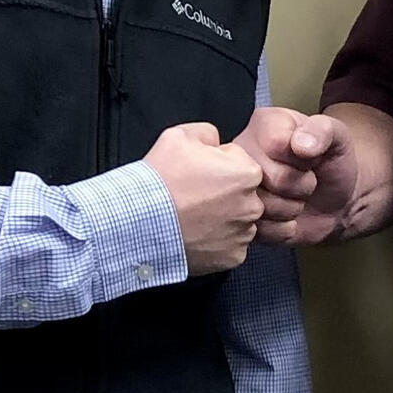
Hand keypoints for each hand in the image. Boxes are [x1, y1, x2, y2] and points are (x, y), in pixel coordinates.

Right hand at [143, 124, 263, 275]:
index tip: (199, 172)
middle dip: (224, 192)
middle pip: (243, 193)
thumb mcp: (181, 135)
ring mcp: (243, 235)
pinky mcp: (232, 258)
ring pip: (238, 220)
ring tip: (193, 215)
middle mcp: (253, 206)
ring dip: (222, 217)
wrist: (140, 223)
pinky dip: (216, 241)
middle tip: (194, 194)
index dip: (218, 164)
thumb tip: (216, 143)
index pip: (240, 162)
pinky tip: (196, 233)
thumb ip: (209, 134)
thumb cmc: (161, 180)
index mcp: (247, 174)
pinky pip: (230, 245)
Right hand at [234, 107, 358, 245]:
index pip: (276, 144)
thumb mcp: (338, 138)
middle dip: (299, 186)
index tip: (310, 158)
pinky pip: (260, 230)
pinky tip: (287, 215)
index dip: (301, 159)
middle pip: (270, 178)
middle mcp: (242, 152)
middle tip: (306, 180)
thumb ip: (323, 130)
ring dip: (291, 208)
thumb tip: (301, 145)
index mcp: (264, 124)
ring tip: (297, 196)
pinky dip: (282, 228)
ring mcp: (237, 185)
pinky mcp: (240, 217)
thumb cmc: (332, 162)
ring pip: (262, 207)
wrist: (336, 200)